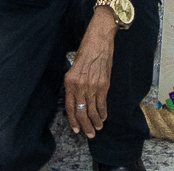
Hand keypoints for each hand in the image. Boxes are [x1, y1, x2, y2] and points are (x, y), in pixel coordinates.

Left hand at [61, 17, 115, 138]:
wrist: (99, 40)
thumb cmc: (85, 51)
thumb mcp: (73, 68)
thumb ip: (73, 84)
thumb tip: (76, 101)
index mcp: (69, 82)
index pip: (70, 107)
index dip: (73, 120)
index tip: (77, 129)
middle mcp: (80, 86)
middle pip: (82, 112)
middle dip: (86, 126)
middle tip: (89, 134)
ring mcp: (92, 86)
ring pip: (93, 110)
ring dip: (95, 122)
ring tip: (97, 128)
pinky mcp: (104, 84)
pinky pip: (102, 103)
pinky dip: (103, 113)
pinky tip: (103, 117)